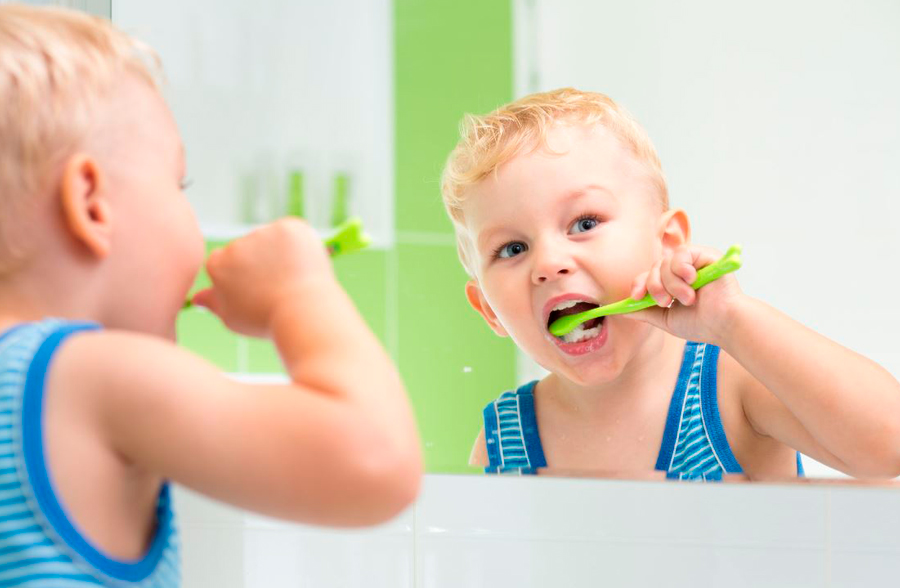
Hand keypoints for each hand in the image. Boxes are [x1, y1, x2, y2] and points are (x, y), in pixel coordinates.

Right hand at [192, 218, 333, 336]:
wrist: (301, 314)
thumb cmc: (266, 321)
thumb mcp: (233, 318)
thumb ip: (214, 303)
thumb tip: (197, 297)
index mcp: (216, 264)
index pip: (227, 261)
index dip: (247, 277)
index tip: (259, 291)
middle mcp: (235, 244)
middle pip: (251, 248)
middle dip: (264, 262)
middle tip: (279, 287)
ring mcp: (262, 233)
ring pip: (273, 239)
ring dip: (282, 253)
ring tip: (293, 280)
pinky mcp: (288, 227)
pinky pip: (293, 233)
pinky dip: (300, 246)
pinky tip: (303, 267)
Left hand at [620, 244, 744, 345]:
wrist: (724, 325)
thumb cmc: (701, 323)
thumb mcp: (665, 318)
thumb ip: (644, 312)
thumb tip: (620, 309)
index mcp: (672, 283)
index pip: (648, 276)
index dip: (639, 284)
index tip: (636, 297)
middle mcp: (681, 270)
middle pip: (654, 267)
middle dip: (655, 286)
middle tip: (667, 302)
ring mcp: (693, 261)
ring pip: (665, 262)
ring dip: (672, 283)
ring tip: (687, 298)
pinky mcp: (705, 255)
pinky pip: (682, 253)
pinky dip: (682, 268)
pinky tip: (691, 280)